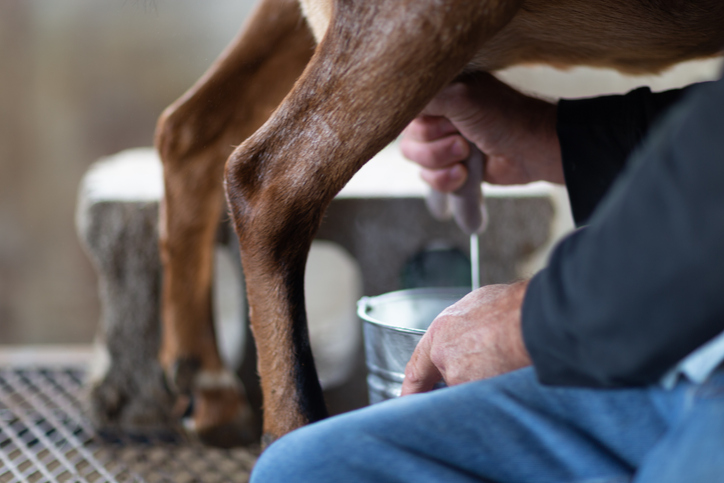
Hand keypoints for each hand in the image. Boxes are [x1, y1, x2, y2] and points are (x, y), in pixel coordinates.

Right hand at [400, 73, 562, 191]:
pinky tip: (464, 175)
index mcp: (439, 93)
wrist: (532, 150)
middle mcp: (438, 116)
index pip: (404, 111)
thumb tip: (395, 96)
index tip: (446, 121)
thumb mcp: (461, 98)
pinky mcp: (452, 167)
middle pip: (408, 141)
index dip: (422, 124)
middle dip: (435, 147)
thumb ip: (425, 97)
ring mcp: (444, 143)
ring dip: (441, 163)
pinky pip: (429, 180)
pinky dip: (445, 181)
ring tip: (467, 155)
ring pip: (417, 162)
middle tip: (463, 140)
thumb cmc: (503, 117)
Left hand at [400, 281, 531, 394]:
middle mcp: (445, 360)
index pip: (416, 368)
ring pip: (470, 386)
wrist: (534, 320)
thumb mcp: (473, 305)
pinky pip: (486, 396)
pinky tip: (511, 368)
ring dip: (485, 377)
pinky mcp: (482, 393)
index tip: (407, 397)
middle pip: (448, 378)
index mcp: (440, 335)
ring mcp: (464, 379)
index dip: (411, 387)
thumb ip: (460, 326)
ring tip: (506, 356)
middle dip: (464, 374)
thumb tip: (465, 332)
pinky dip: (497, 386)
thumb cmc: (510, 308)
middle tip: (485, 360)